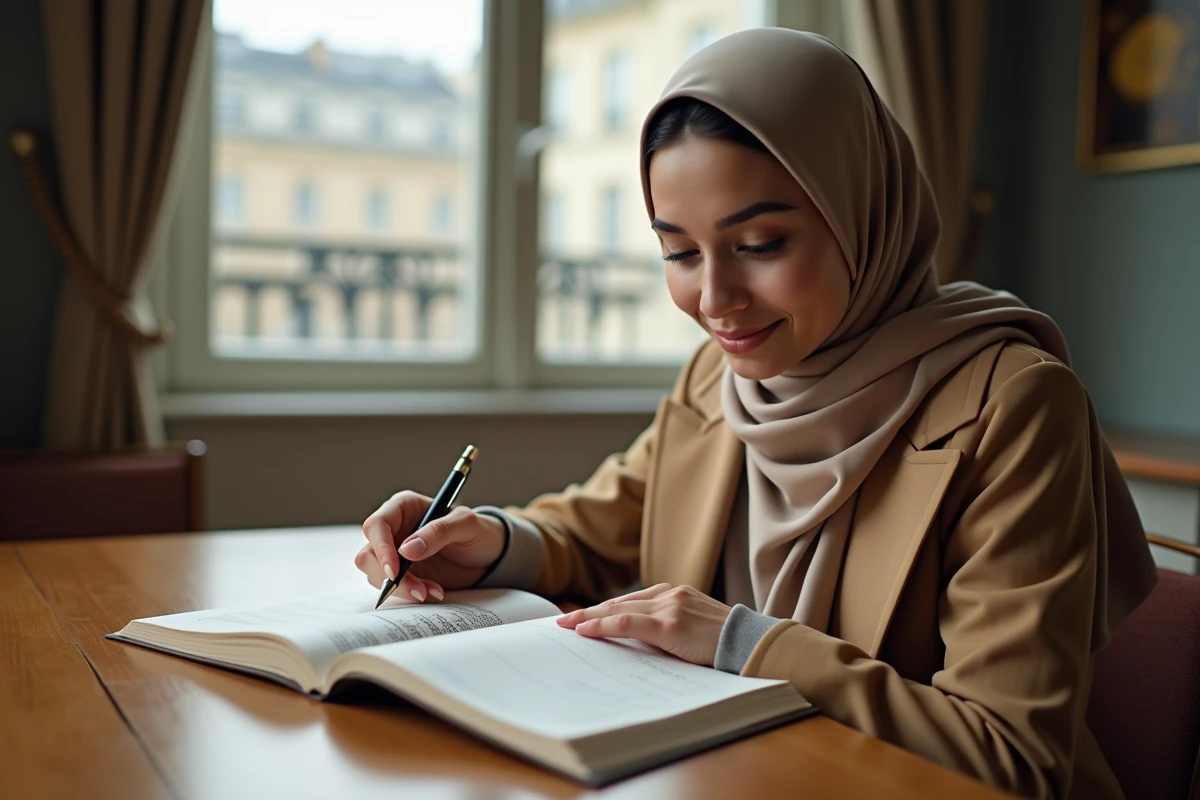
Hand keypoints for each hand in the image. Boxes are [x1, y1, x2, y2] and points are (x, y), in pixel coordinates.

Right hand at [355, 491, 506, 602]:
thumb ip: (439, 531)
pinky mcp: (400, 575)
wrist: (488, 556)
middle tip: (419, 590)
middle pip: (369, 554)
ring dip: (402, 589)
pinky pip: (392, 588)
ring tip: (433, 591)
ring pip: (376, 575)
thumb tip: (407, 550)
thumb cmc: (478, 531)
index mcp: (403, 507)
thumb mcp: (467, 525)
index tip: (395, 571)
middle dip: (390, 577)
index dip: (380, 548)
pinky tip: (434, 592)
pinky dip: (410, 594)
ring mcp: (394, 554)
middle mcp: (393, 530)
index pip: (376, 525)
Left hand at [556, 583, 731, 666]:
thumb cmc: (726, 643)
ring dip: (588, 617)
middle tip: (562, 620)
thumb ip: (667, 629)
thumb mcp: (693, 630)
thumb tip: (636, 643)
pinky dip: (603, 625)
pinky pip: (627, 622)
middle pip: (619, 602)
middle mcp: (670, 594)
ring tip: (566, 626)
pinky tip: (585, 630)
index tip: (583, 617)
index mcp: (675, 593)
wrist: (753, 644)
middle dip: (589, 611)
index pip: (631, 600)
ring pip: (618, 609)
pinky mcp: (671, 624)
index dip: (604, 609)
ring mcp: (670, 606)